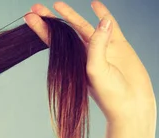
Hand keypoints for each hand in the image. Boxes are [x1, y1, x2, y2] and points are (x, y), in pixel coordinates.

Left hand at [24, 1, 155, 123]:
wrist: (132, 104)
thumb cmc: (110, 95)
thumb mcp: (96, 70)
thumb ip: (96, 46)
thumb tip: (103, 22)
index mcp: (74, 62)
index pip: (54, 41)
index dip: (42, 28)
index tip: (28, 17)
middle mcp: (85, 54)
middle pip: (64, 32)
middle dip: (50, 19)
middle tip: (35, 7)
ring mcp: (102, 48)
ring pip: (83, 26)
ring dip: (70, 15)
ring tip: (57, 4)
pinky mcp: (118, 45)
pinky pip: (110, 25)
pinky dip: (103, 14)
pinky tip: (94, 5)